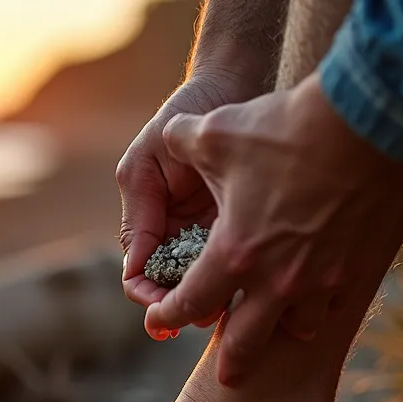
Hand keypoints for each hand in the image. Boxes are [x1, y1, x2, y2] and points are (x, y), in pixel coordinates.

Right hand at [117, 70, 262, 316]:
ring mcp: (218, 236)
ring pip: (215, 287)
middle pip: (179, 292)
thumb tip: (137, 266)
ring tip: (236, 307)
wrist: (241, 85)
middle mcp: (183, 236)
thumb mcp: (152, 159)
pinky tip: (265, 288)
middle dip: (188, 308)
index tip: (164, 313)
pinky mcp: (252, 231)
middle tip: (207, 316)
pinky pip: (248, 269)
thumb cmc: (190, 115)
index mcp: (153, 223)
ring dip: (221, 301)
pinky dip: (251, 282)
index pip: (141, 277)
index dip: (151, 299)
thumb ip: (142, 211)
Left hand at [148, 72, 402, 384]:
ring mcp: (322, 282)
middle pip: (244, 343)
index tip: (159, 321)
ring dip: (280, 330)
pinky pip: (334, 306)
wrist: (369, 122)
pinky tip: (317, 299)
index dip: (167, 316)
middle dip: (231, 361)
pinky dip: (321, 307)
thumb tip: (169, 138)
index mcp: (233, 255)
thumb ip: (181, 141)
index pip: (188, 305)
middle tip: (226, 375)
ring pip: (295, 329)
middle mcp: (276, 282)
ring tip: (275, 330)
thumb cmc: (286, 128)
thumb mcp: (215, 131)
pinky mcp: (359, 271)